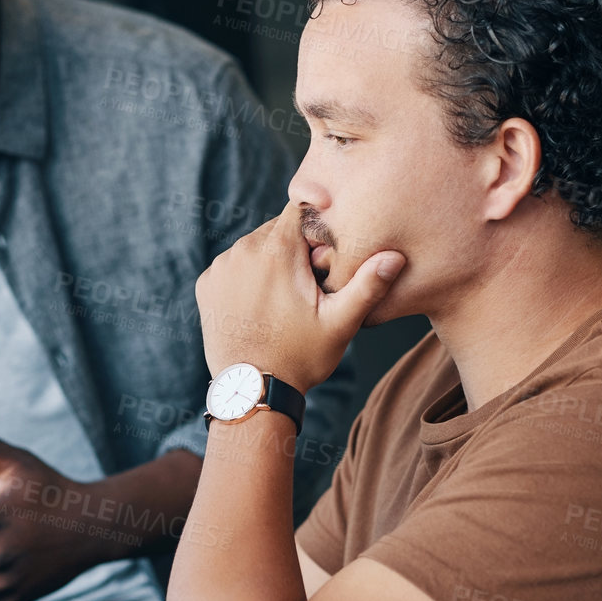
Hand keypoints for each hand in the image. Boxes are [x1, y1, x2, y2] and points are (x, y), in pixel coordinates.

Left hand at [195, 203, 404, 389]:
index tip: (323, 255)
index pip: (300, 209)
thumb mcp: (341, 323)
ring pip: (253, 247)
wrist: (252, 391)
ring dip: (269, 261)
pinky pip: (232, 266)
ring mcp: (220, 267)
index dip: (316, 227)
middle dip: (294, 248)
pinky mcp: (206, 284)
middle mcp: (243, 250)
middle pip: (276, 228)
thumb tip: (395, 257)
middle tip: (307, 285)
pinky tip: (258, 305)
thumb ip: (368, 285)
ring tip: (283, 299)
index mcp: (277, 250)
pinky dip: (245, 277)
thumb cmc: (300, 357)